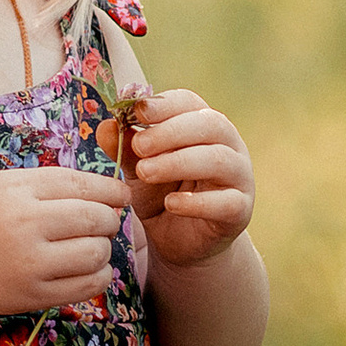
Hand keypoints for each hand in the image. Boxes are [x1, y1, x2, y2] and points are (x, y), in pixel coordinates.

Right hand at [0, 165, 129, 323]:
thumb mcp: (1, 186)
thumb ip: (49, 184)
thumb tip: (107, 191)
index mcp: (15, 191)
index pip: (80, 184)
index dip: (110, 190)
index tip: (122, 195)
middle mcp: (23, 225)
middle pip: (95, 218)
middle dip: (109, 219)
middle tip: (103, 223)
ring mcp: (30, 264)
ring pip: (97, 252)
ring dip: (104, 248)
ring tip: (90, 245)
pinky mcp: (36, 295)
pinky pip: (90, 284)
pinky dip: (100, 275)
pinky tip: (88, 268)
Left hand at [121, 88, 253, 270]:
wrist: (179, 242)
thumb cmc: (161, 194)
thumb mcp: (138, 170)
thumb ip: (125, 149)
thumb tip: (105, 127)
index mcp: (203, 125)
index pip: (190, 103)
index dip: (165, 105)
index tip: (137, 112)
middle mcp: (228, 145)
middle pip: (210, 125)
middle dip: (170, 132)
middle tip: (138, 146)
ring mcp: (239, 176)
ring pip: (218, 160)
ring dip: (178, 162)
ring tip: (145, 172)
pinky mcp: (240, 210)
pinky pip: (225, 202)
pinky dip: (196, 202)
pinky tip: (171, 203)